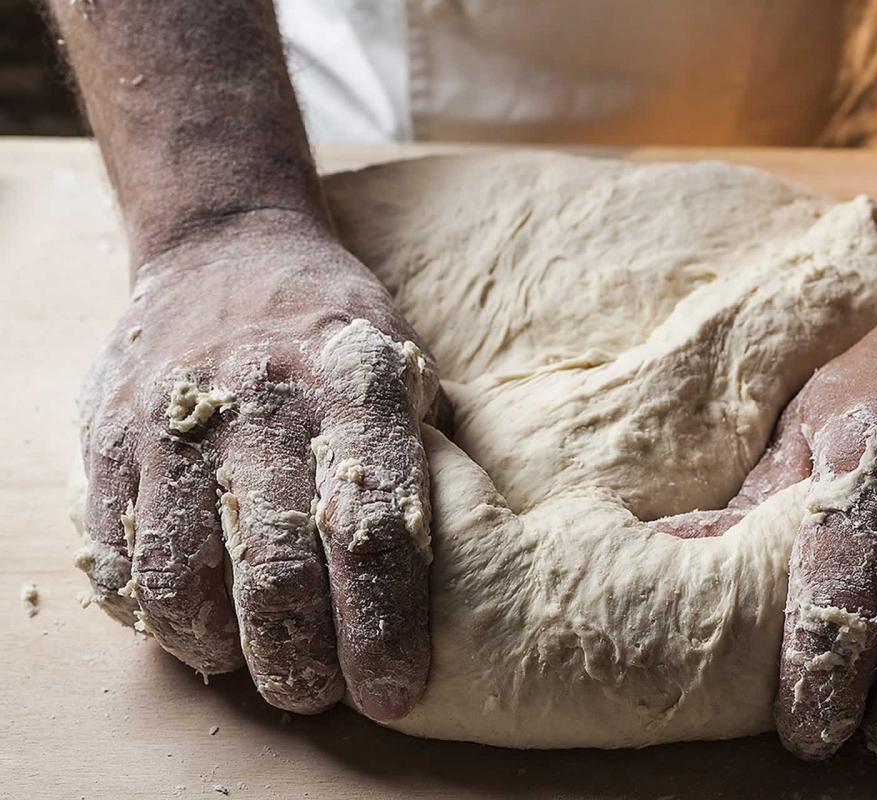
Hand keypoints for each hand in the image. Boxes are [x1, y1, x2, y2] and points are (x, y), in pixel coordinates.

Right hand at [74, 211, 439, 719]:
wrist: (231, 245)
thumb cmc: (337, 327)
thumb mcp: (409, 369)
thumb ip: (429, 458)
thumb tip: (463, 567)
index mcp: (356, 393)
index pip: (373, 532)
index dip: (383, 627)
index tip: (393, 690)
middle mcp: (266, 407)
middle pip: (279, 569)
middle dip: (300, 658)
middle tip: (316, 691)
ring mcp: (178, 419)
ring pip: (185, 573)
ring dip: (220, 645)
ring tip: (250, 663)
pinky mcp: (114, 431)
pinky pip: (119, 546)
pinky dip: (152, 607)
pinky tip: (188, 620)